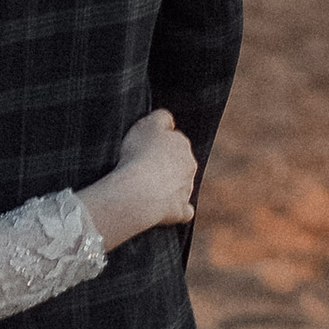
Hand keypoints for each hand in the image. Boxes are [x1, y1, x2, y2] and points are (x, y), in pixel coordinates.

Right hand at [85, 108, 196, 251]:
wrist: (139, 191)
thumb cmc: (139, 154)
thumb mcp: (146, 124)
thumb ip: (161, 117)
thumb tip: (169, 119)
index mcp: (182, 144)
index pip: (174, 140)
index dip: (158, 144)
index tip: (143, 149)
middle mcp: (190, 166)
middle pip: (180, 163)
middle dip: (167, 165)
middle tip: (143, 168)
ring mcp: (186, 189)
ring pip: (181, 186)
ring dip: (168, 187)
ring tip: (145, 188)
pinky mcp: (180, 210)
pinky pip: (182, 210)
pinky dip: (176, 210)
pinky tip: (165, 209)